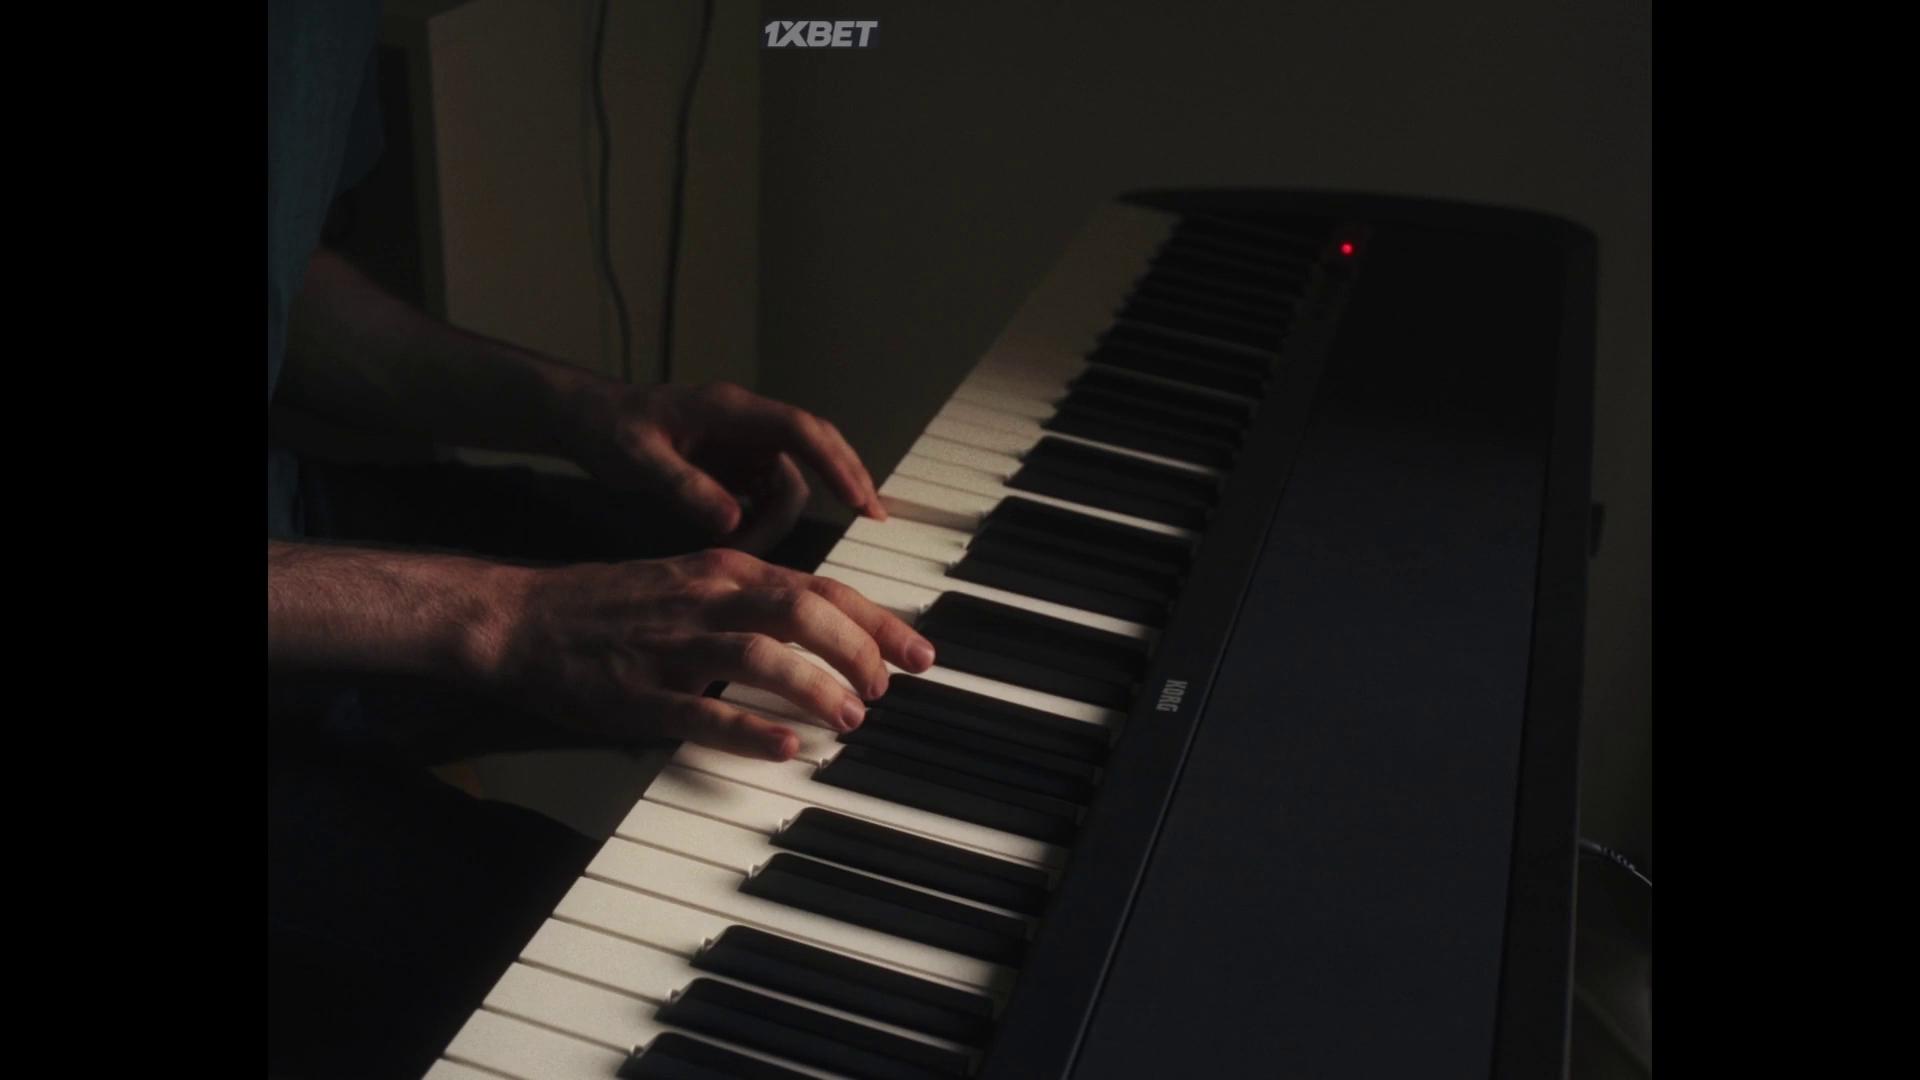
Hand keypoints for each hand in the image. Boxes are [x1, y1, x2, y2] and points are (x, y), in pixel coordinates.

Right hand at [479, 548, 935, 760]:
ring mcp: (672, 647)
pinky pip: (703, 712)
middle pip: (804, 614)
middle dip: (859, 652)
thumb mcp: (691, 581)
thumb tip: (824, 625)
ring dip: (816, 689)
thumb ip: (753, 597)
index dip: (877, 622)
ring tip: (848, 719)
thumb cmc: (609, 605)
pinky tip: (785, 749)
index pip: (821, 589)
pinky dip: (750, 731)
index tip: (920, 652)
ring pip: (762, 657)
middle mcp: (706, 600)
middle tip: (887, 689)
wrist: (519, 618)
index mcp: (725, 572)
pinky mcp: (639, 694)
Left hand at [565, 380, 887, 553]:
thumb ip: (684, 488)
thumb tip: (731, 521)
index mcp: (730, 411)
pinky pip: (765, 496)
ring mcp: (743, 445)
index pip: (800, 431)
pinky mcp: (736, 466)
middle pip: (816, 448)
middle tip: (872, 518)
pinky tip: (735, 543)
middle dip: (844, 481)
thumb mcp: (637, 459)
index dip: (836, 463)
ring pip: (788, 483)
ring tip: (740, 553)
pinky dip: (760, 523)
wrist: (587, 419)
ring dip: (777, 521)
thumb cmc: (609, 429)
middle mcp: (746, 424)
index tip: (860, 499)